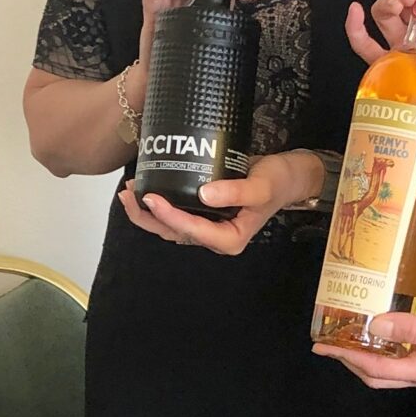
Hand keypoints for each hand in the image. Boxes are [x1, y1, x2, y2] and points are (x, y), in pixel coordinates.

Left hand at [118, 150, 323, 256]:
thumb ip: (234, 191)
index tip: (151, 197)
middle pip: (173, 232)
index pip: (192, 230)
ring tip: (129, 191)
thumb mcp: (261, 187)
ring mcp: (207, 225)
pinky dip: (159, 202)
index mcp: (229, 239)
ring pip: (170, 225)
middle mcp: (214, 236)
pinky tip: (146, 186)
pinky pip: (176, 212)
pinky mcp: (203, 212)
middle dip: (147, 217)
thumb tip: (203, 194)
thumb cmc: (277, 182)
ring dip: (147, 211)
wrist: (286, 177)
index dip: (169, 216)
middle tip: (129, 194)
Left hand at [312, 305, 415, 389]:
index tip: (324, 347)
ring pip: (389, 370)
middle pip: (379, 376)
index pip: (379, 368)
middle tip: (329, 343)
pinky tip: (377, 333)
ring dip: (364, 357)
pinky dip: (383, 349)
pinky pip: (402, 359)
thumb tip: (376, 324)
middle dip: (351, 362)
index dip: (349, 358)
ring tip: (346, 339)